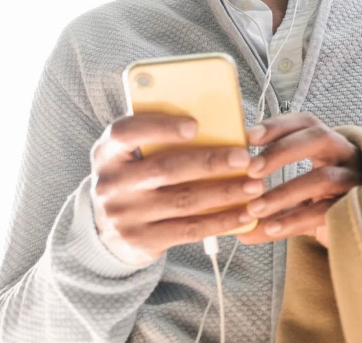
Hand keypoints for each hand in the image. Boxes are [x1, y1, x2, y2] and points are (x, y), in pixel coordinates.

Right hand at [89, 113, 261, 261]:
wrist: (107, 228)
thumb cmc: (134, 178)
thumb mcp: (133, 155)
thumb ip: (158, 138)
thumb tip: (213, 122)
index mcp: (108, 153)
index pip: (125, 133)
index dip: (160, 127)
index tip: (195, 125)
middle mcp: (111, 184)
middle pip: (166, 169)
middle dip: (210, 163)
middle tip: (245, 158)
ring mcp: (124, 215)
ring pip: (183, 201)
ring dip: (224, 193)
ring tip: (254, 185)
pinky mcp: (141, 240)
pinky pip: (188, 230)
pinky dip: (220, 221)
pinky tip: (244, 214)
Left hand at [233, 112, 361, 246]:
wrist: (356, 235)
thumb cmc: (321, 205)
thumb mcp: (295, 192)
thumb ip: (266, 194)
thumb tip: (225, 208)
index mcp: (328, 144)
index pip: (305, 122)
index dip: (278, 125)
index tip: (249, 136)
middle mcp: (346, 156)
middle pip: (319, 138)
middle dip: (282, 151)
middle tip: (251, 169)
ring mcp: (355, 181)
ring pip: (323, 177)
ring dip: (284, 192)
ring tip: (254, 209)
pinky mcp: (356, 208)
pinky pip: (325, 211)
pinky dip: (294, 220)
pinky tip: (270, 229)